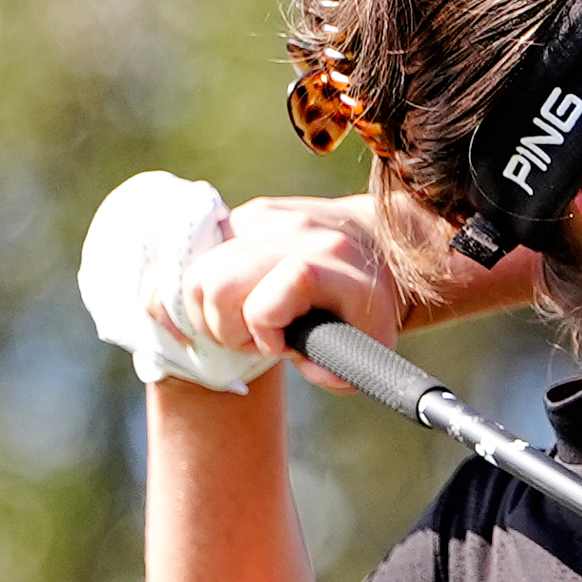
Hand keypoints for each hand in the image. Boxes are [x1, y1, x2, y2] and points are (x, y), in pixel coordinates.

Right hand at [154, 194, 401, 392]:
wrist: (382, 243)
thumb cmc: (371, 305)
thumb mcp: (371, 345)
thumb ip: (336, 369)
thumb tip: (302, 363)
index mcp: (335, 266)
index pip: (265, 302)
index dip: (262, 331)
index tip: (283, 345)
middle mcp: (301, 232)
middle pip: (216, 284)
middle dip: (224, 327)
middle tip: (255, 338)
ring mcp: (273, 217)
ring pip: (199, 271)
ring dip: (210, 309)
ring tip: (245, 321)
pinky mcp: (253, 213)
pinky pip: (204, 254)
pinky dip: (211, 286)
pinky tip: (239, 298)